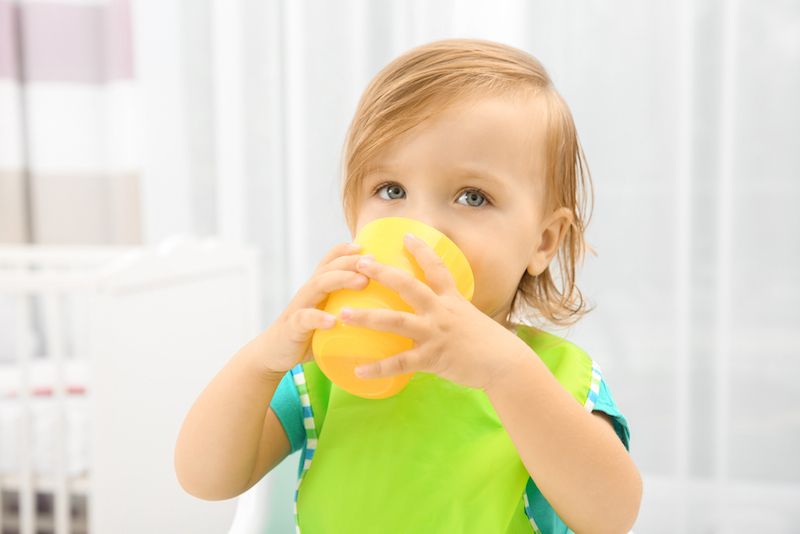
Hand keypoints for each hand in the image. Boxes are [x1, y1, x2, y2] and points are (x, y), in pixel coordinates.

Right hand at [261, 242, 369, 376]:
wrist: (274, 353)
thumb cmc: (309, 334)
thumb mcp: (327, 315)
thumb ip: (346, 307)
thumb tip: (381, 308)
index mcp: (318, 288)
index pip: (329, 260)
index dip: (345, 250)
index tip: (365, 247)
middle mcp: (308, 292)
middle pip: (329, 268)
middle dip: (351, 261)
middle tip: (374, 262)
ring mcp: (300, 307)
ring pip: (318, 285)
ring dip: (341, 280)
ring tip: (362, 282)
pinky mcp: (293, 327)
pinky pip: (305, 318)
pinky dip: (319, 318)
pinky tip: (333, 321)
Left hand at [340, 233, 526, 391]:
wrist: (505, 363)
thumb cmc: (488, 342)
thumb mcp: (469, 317)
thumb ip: (449, 311)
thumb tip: (435, 309)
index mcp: (451, 299)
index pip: (436, 267)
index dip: (421, 250)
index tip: (405, 234)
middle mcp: (441, 311)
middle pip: (408, 286)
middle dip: (382, 273)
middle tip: (359, 264)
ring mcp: (435, 333)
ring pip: (396, 321)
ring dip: (367, 317)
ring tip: (342, 314)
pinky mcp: (433, 357)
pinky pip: (400, 363)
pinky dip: (378, 368)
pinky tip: (358, 371)